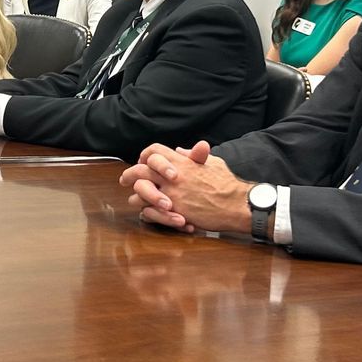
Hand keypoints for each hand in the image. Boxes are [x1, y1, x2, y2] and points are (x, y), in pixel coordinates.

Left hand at [120, 140, 250, 235]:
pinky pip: (149, 210)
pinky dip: (145, 211)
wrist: (236, 204)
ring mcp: (172, 194)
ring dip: (136, 195)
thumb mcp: (211, 162)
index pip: (154, 151)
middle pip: (140, 170)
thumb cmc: (227, 183)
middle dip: (129, 174)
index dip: (145, 155)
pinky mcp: (175, 211)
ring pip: (141, 191)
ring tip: (135, 198)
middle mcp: (174, 176)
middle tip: (124, 179)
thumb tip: (180, 150)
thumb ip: (193, 156)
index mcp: (182, 162)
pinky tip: (146, 212)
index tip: (140, 162)